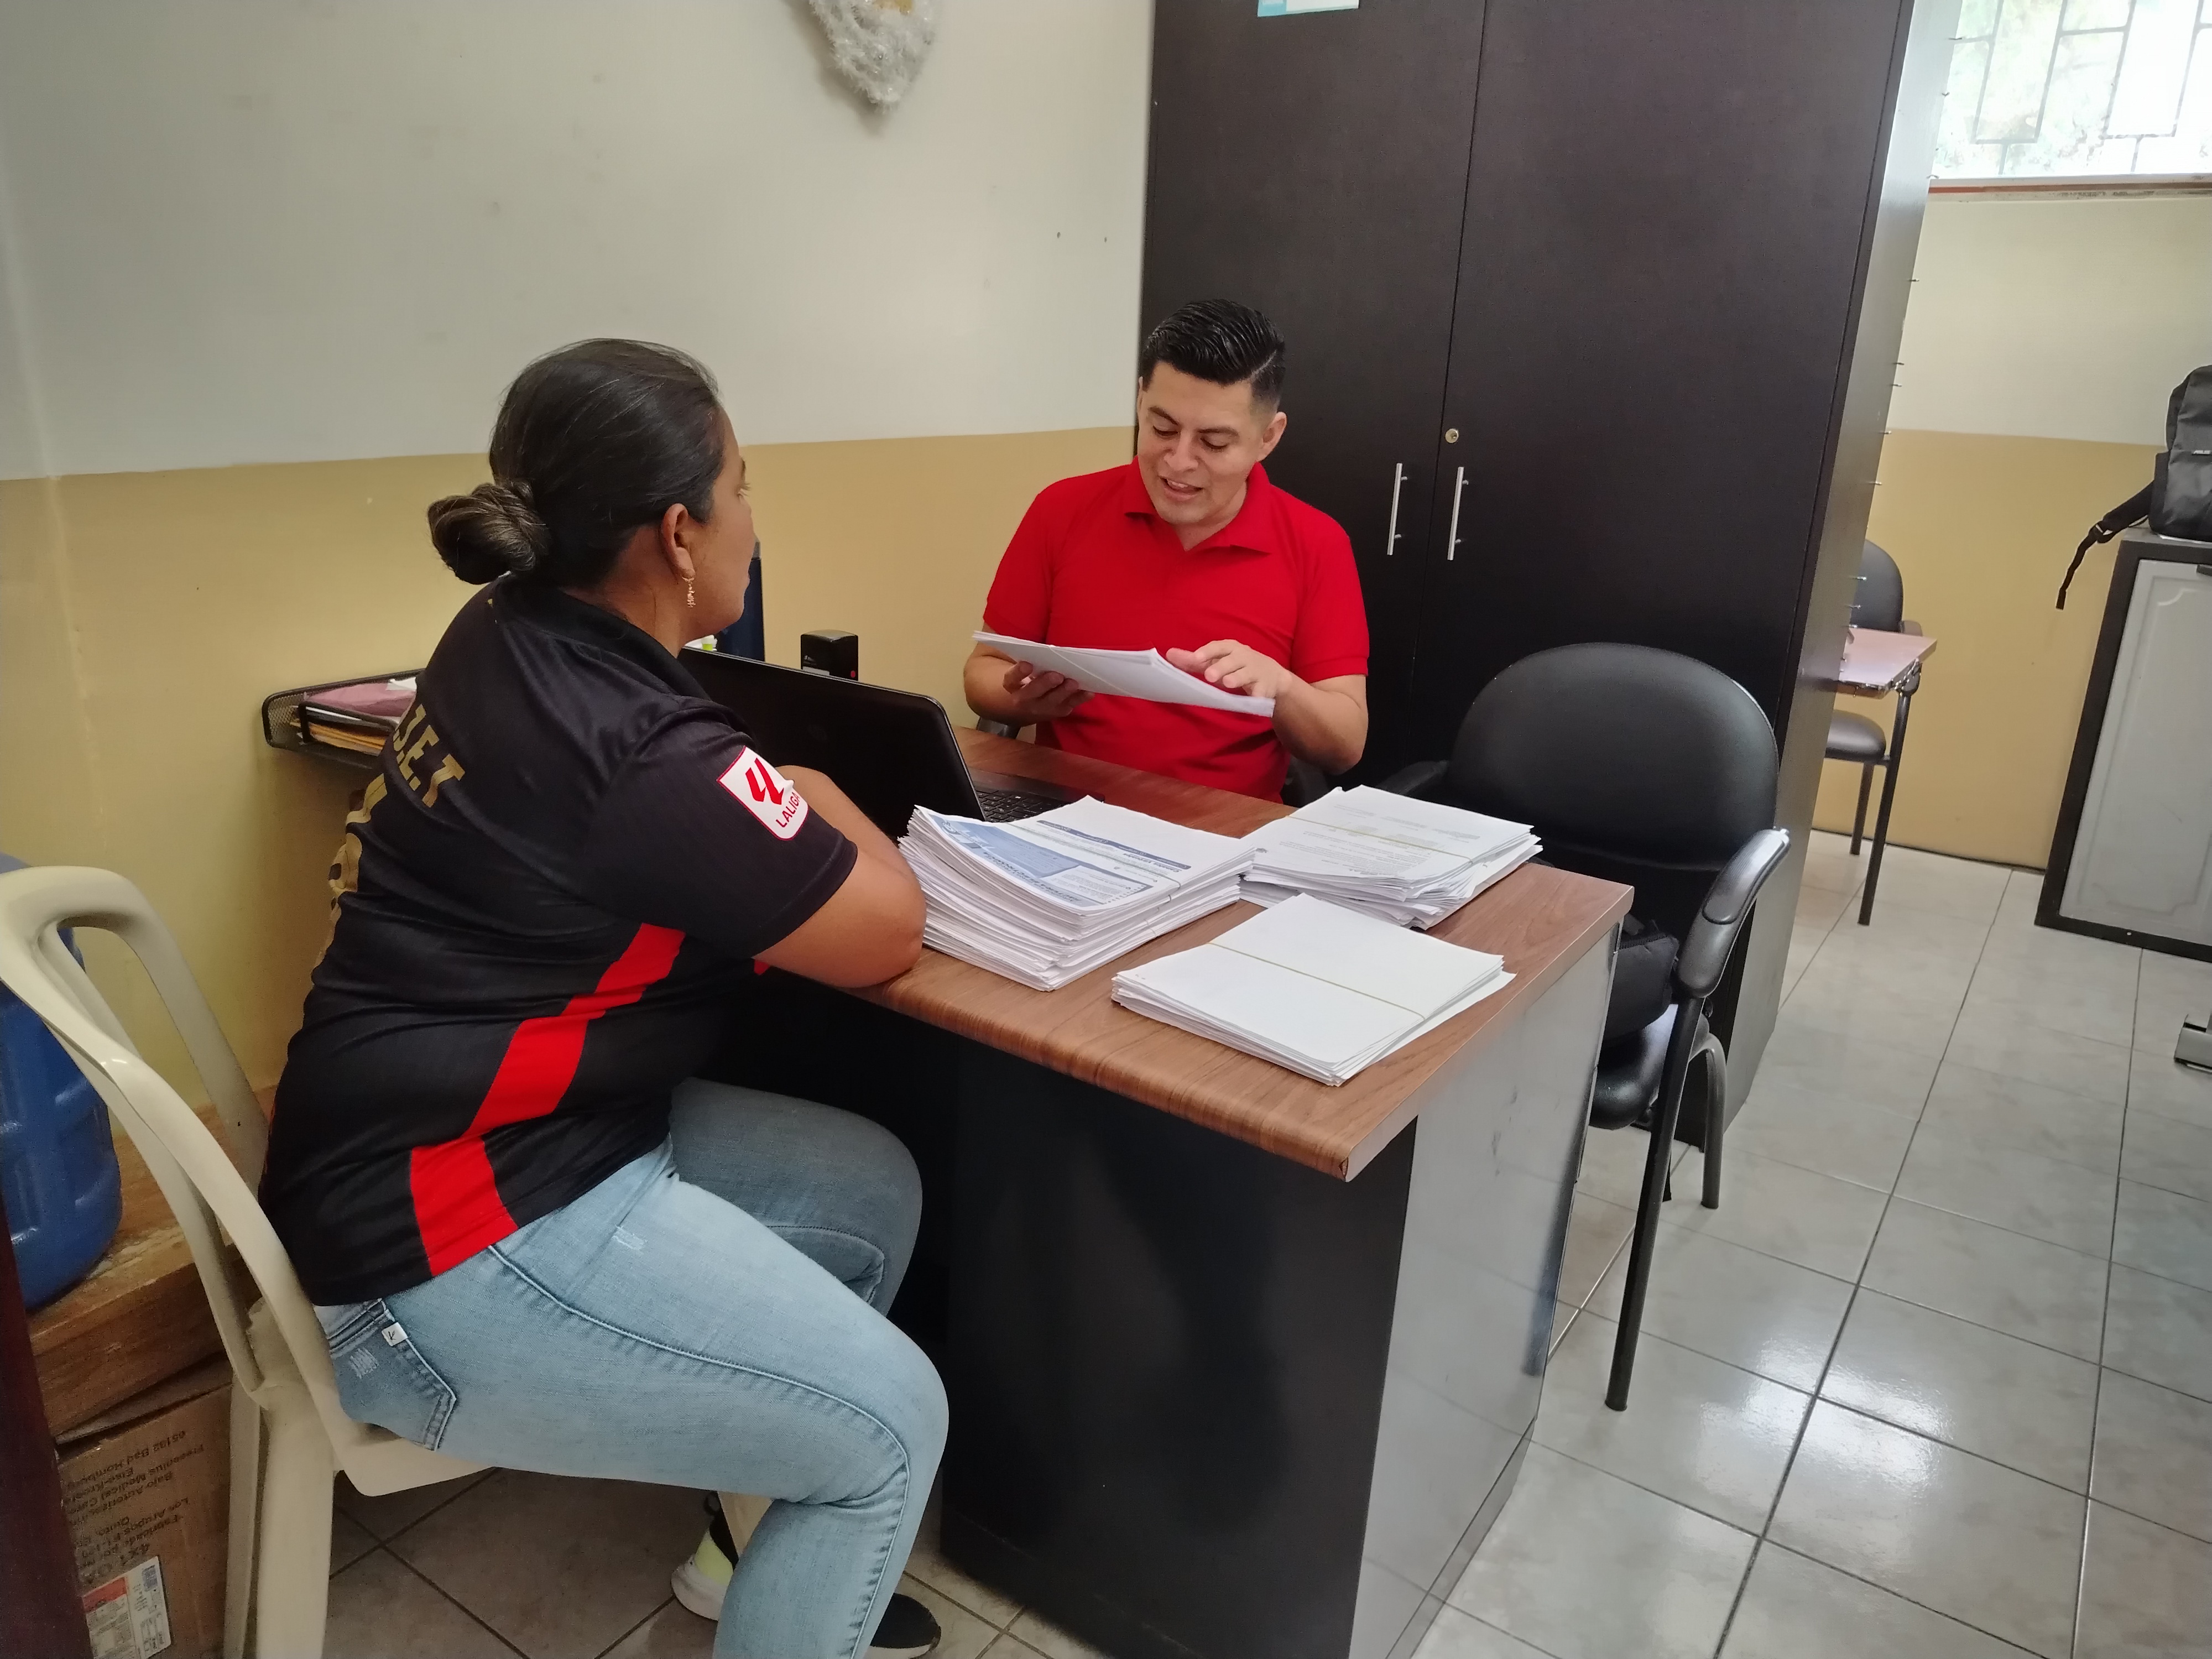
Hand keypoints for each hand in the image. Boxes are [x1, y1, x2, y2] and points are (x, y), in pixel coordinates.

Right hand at [999, 658, 1092, 722]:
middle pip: (1032, 693)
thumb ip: (1030, 661)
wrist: (1026, 709)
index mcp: (1012, 685)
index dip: (1018, 672)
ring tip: (1073, 683)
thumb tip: (1047, 650)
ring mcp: (1041, 709)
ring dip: (1064, 692)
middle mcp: (1023, 700)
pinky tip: (1089, 692)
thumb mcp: (1021, 672)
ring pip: (1052, 702)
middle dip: (1045, 684)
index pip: (1011, 678)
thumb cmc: (1026, 680)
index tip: (1027, 664)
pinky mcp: (1057, 712)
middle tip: (1057, 675)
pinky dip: (1079, 699)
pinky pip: (1068, 706)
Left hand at [1164, 640, 1292, 701]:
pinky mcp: (1265, 686)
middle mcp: (1244, 657)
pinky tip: (1253, 699)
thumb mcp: (1217, 661)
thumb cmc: (1236, 666)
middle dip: (1221, 667)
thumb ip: (1194, 660)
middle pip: (1232, 660)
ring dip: (1237, 677)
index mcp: (1230, 648)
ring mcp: (1256, 671)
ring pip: (1246, 673)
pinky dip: (1258, 694)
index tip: (1195, 658)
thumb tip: (1169, 654)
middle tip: (1209, 675)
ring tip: (1227, 683)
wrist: (1272, 676)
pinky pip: (1261, 691)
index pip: (1218, 647)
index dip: (1207, 652)